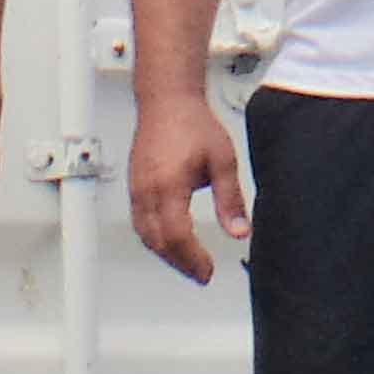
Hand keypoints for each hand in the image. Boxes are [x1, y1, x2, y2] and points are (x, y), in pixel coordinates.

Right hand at [127, 93, 250, 285]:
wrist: (167, 100)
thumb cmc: (191, 123)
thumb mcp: (223, 162)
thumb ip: (230, 201)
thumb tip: (239, 232)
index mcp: (169, 185)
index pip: (177, 236)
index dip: (193, 259)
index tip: (208, 270)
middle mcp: (147, 190)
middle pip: (158, 242)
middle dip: (180, 264)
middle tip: (200, 274)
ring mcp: (137, 188)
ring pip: (145, 235)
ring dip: (166, 254)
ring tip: (187, 263)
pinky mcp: (134, 185)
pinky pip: (139, 222)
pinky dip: (154, 239)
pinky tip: (169, 241)